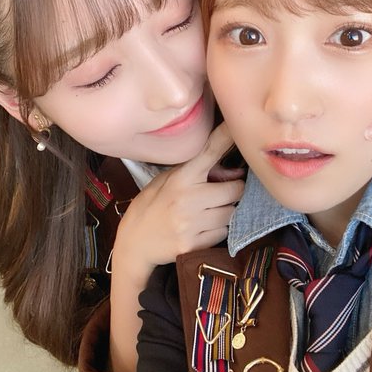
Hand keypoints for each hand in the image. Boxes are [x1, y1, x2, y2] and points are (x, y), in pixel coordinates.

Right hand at [113, 122, 244, 279]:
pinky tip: (203, 228)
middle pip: (235, 189)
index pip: (210, 152)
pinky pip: (223, 233)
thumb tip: (232, 168)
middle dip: (234, 190)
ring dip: (227, 211)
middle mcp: (188, 199)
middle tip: (222, 192)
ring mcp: (192, 224)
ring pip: (232, 213)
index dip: (227, 137)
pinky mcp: (194, 245)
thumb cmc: (150, 206)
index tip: (238, 125)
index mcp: (180, 178)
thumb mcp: (165, 181)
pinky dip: (219, 230)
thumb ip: (194, 173)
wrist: (134, 245)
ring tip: (209, 211)